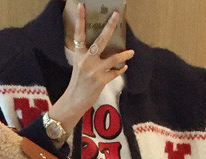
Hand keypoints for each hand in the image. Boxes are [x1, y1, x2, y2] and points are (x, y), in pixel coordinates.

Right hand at [49, 3, 134, 133]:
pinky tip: (124, 68)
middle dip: (109, 27)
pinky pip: (115, 73)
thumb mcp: (79, 66)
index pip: (79, 34)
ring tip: (132, 52)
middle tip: (117, 15)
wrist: (74, 101)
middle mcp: (86, 60)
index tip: (82, 5)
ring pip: (113, 59)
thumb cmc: (77, 83)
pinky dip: (120, 70)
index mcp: (79, 54)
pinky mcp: (101, 81)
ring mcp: (94, 70)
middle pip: (100, 40)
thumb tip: (102, 48)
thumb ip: (88, 56)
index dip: (80, 19)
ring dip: (124, 55)